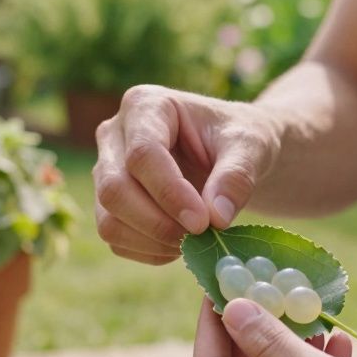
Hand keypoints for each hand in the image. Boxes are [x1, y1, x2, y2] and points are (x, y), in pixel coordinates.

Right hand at [92, 86, 281, 263]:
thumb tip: (216, 217)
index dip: (170, 193)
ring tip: (196, 242)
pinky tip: (182, 245)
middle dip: (158, 223)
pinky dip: (150, 252)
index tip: (203, 222)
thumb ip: (236, 176)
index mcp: (145, 105)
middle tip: (201, 237)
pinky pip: (116, 239)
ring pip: (108, 219)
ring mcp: (106, 171)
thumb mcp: (250, 147)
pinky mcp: (109, 204)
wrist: (232, 153)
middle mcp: (114, 135)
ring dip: (153, 241)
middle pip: (115, 189)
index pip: (142, 154)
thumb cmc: (239, 139)